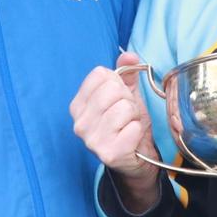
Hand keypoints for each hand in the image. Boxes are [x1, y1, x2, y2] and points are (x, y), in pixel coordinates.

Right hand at [70, 51, 161, 210]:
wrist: (137, 159)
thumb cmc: (127, 125)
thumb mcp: (126, 95)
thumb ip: (126, 73)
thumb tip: (130, 56)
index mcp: (78, 105)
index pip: (100, 74)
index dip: (117, 83)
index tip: (118, 98)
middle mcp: (80, 123)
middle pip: (113, 90)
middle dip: (128, 100)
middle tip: (126, 115)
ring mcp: (92, 140)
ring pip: (124, 107)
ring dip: (134, 116)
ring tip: (129, 126)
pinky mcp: (108, 153)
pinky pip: (133, 127)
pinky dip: (138, 130)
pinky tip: (131, 138)